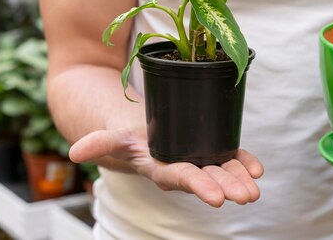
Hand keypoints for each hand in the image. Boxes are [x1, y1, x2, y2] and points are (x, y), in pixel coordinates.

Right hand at [69, 125, 262, 206]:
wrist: (142, 134)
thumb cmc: (128, 136)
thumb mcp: (113, 138)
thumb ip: (98, 143)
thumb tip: (74, 153)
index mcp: (162, 169)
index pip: (181, 180)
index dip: (199, 187)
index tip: (217, 199)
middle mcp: (184, 169)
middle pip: (208, 179)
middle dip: (227, 187)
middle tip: (247, 196)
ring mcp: (200, 161)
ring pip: (222, 171)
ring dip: (239, 179)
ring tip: (255, 190)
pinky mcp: (211, 151)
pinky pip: (231, 158)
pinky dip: (244, 162)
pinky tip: (258, 169)